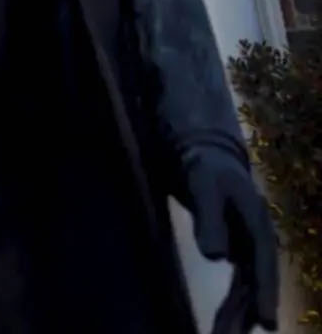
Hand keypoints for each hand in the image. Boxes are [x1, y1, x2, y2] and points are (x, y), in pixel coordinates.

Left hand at [184, 147, 279, 332]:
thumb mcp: (203, 185)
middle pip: (256, 281)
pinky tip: (231, 321)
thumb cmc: (203, 166)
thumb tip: (217, 258)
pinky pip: (239, 281)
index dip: (265, 293)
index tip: (267, 324)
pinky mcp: (235, 247)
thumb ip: (208, 219)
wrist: (203, 153)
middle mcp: (256, 237)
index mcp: (256, 222)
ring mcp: (248, 244)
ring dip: (240, 312)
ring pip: (247, 285)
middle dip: (249, 312)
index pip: (262, 263)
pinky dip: (236, 301)